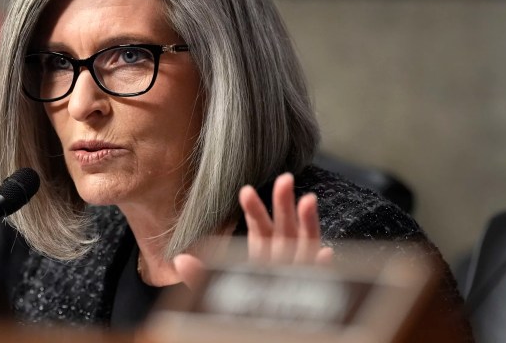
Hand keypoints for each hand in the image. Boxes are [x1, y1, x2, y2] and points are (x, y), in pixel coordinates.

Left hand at [174, 173, 332, 289]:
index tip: (245, 192)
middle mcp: (282, 256)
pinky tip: (327, 253)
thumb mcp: (219, 288)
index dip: (254, 208)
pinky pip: (320, 277)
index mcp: (262, 252)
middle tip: (283, 178)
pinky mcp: (312, 288)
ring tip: (308, 200)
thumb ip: (201, 276)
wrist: (265, 328)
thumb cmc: (245, 304)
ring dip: (308, 222)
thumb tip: (179, 260)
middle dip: (284, 202)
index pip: (259, 226)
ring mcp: (299, 270)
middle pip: (284, 225)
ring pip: (305, 243)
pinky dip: (323, 266)